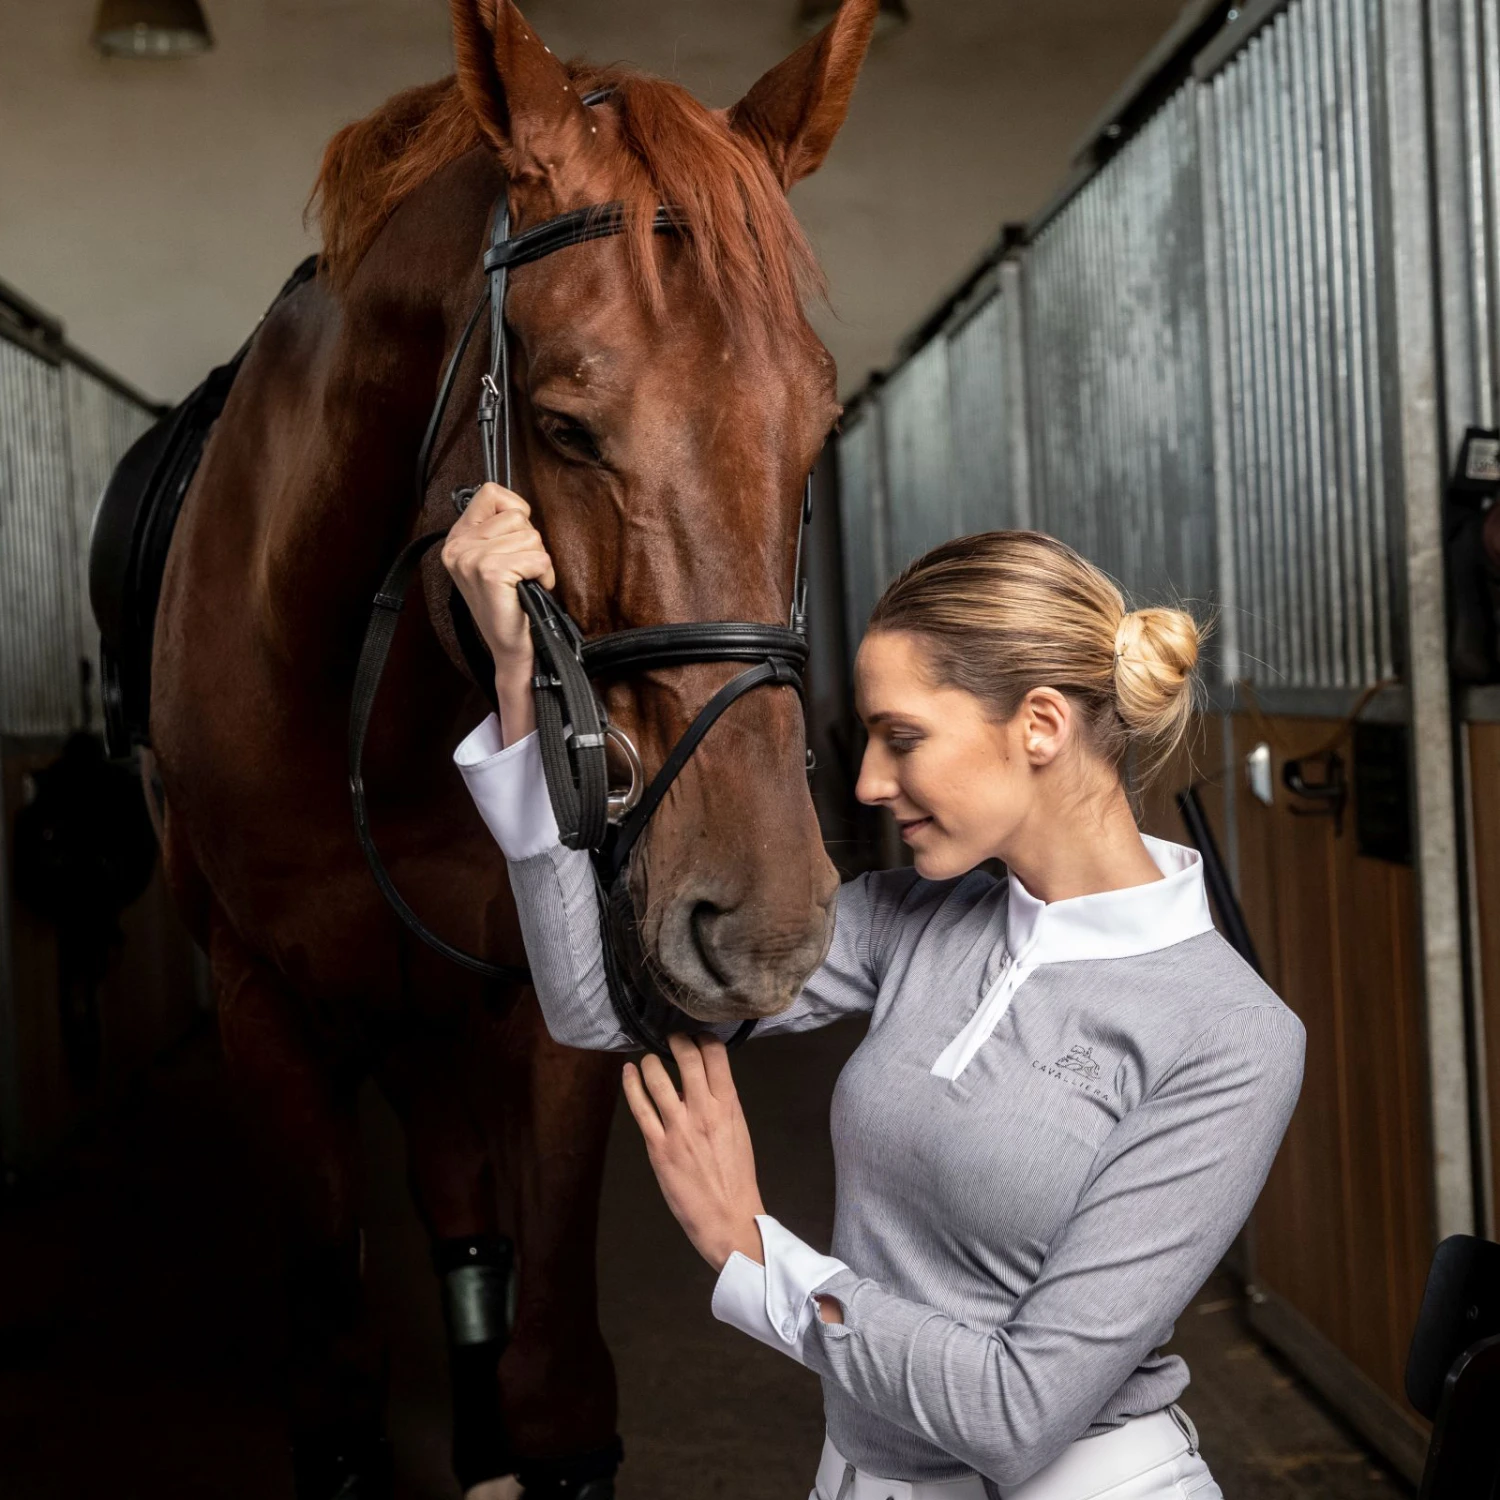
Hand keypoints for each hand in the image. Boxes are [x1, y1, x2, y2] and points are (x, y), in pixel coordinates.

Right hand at [440, 483, 554, 738]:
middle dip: (530, 543)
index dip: (515, 509)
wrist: (511, 647)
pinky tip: (531, 590)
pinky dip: (544, 574)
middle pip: (517, 516)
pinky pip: (537, 557)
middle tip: (522, 571)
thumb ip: (498, 529)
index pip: (491, 492)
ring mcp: (471, 559)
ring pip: (530, 536)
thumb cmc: (510, 603)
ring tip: (525, 582)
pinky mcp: (490, 572)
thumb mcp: (495, 559)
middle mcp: (458, 546)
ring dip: (539, 561)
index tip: (517, 539)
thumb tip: (519, 508)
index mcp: (457, 538)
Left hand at [621, 1034, 766, 1271]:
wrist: (728, 1216)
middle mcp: (703, 1110)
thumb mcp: (737, 1129)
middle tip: (670, 1039)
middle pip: (687, 1059)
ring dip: (651, 1061)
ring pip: (658, 1079)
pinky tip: (629, 1074)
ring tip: (649, 1058)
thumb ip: (720, 1103)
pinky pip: (639, 1107)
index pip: (716, 1056)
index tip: (696, 1036)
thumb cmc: (736, 1175)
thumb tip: (700, 1081)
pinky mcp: (657, 1145)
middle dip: (676, 1041)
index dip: (703, 1038)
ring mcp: (678, 1127)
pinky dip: (631, 1085)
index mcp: (728, 1105)